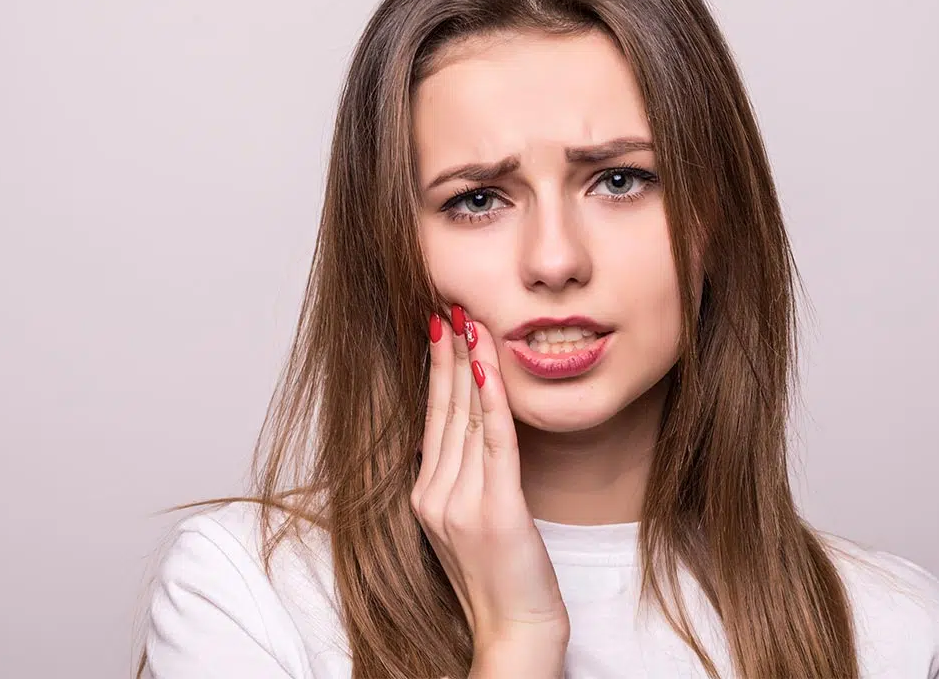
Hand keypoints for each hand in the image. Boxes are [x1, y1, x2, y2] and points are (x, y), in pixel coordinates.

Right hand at [411, 305, 569, 669]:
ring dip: (471, 365)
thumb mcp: (465, 523)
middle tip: (452, 307)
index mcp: (424, 496)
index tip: (440, 328)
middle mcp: (433, 495)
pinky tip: (489, 368)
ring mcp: (460, 504)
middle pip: (444, 410)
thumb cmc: (499, 577)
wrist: (514, 630)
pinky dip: (492, 402)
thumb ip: (460, 477)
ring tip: (472, 322)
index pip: (431, 418)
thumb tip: (465, 429)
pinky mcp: (495, 511)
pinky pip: (493, 444)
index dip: (436, 370)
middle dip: (450, 354)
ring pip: (465, 419)